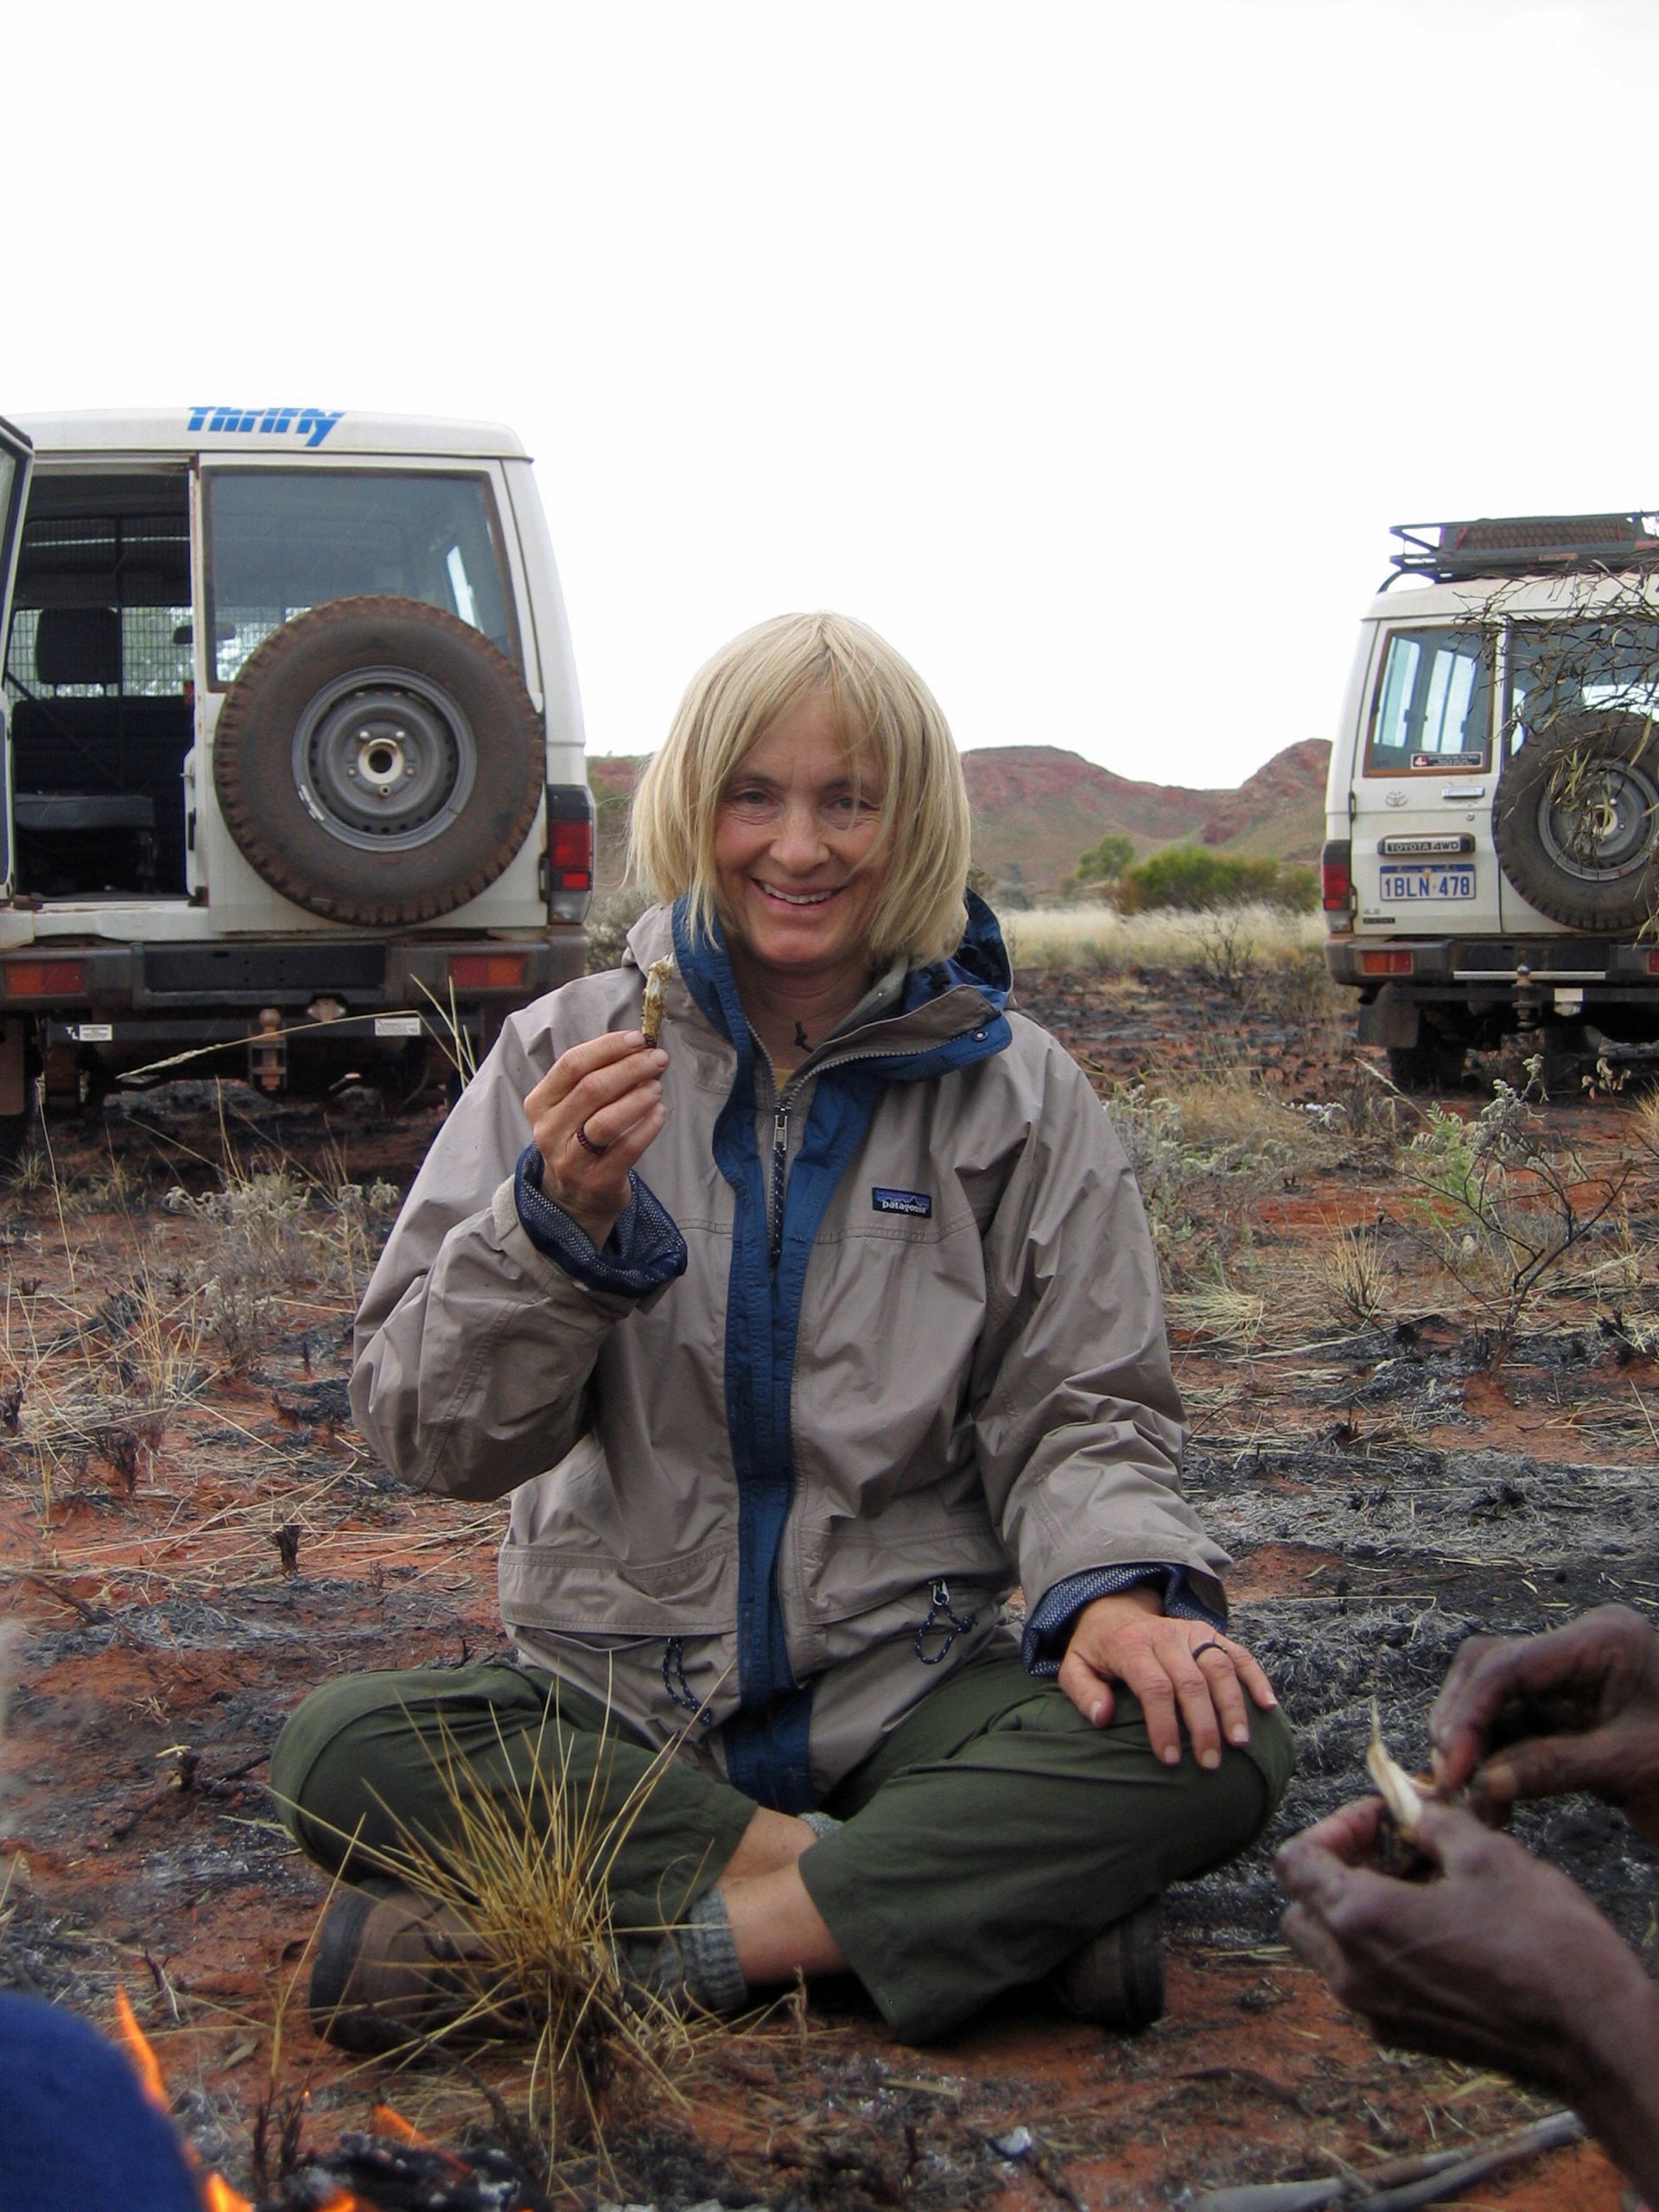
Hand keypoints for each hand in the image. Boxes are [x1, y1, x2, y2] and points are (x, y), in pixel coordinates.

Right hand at [524, 1031, 668, 1246]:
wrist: (574, 1198)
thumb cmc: (579, 1139)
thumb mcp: (573, 1107)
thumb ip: (597, 1076)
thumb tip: (639, 1048)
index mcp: (541, 1103)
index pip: (571, 1064)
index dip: (607, 1047)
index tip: (638, 1039)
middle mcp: (549, 1130)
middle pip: (591, 1088)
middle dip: (630, 1068)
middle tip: (658, 1059)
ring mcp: (570, 1159)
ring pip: (606, 1120)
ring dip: (638, 1097)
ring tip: (657, 1087)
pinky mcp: (596, 1181)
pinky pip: (626, 1148)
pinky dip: (647, 1127)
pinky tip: (659, 1113)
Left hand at [1058, 1589, 1277, 1768]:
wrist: (1115, 1609)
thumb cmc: (1097, 1649)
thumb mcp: (1074, 1666)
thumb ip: (1083, 1691)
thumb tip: (1103, 1717)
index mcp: (1131, 1646)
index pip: (1154, 1686)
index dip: (1164, 1724)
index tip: (1170, 1759)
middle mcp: (1165, 1636)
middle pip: (1191, 1682)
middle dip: (1203, 1725)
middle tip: (1210, 1763)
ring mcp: (1191, 1633)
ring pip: (1219, 1667)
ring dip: (1233, 1705)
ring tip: (1240, 1743)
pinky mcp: (1209, 1633)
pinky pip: (1239, 1653)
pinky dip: (1255, 1677)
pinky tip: (1268, 1705)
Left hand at [1277, 1797, 1658, 2119]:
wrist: (1594, 2040)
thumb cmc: (1544, 1943)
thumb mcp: (1489, 1854)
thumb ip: (1434, 1823)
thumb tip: (1414, 1810)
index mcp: (1360, 1921)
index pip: (1295, 1862)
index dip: (1335, 1827)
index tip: (1383, 1819)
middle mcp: (1352, 1974)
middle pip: (1301, 1909)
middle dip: (1334, 1871)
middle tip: (1394, 1851)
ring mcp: (1375, 2013)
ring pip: (1330, 1950)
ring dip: (1356, 1912)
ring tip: (1423, 1887)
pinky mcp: (1405, 2037)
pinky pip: (1364, 1983)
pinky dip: (1379, 1950)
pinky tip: (1439, 1930)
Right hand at [1429, 1605, 1658, 1842]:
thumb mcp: (1632, 1769)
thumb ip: (1552, 1768)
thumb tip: (1480, 1784)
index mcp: (1604, 1641)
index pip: (1511, 1664)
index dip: (1468, 1714)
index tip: (1449, 1766)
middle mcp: (1582, 1650)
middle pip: (1493, 1669)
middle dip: (1463, 1722)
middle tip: (1448, 1778)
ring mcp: (1576, 1680)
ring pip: (1497, 1700)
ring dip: (1476, 1747)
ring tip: (1467, 1799)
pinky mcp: (1574, 1713)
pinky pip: (1518, 1728)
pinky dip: (1499, 1762)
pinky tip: (1494, 1800)